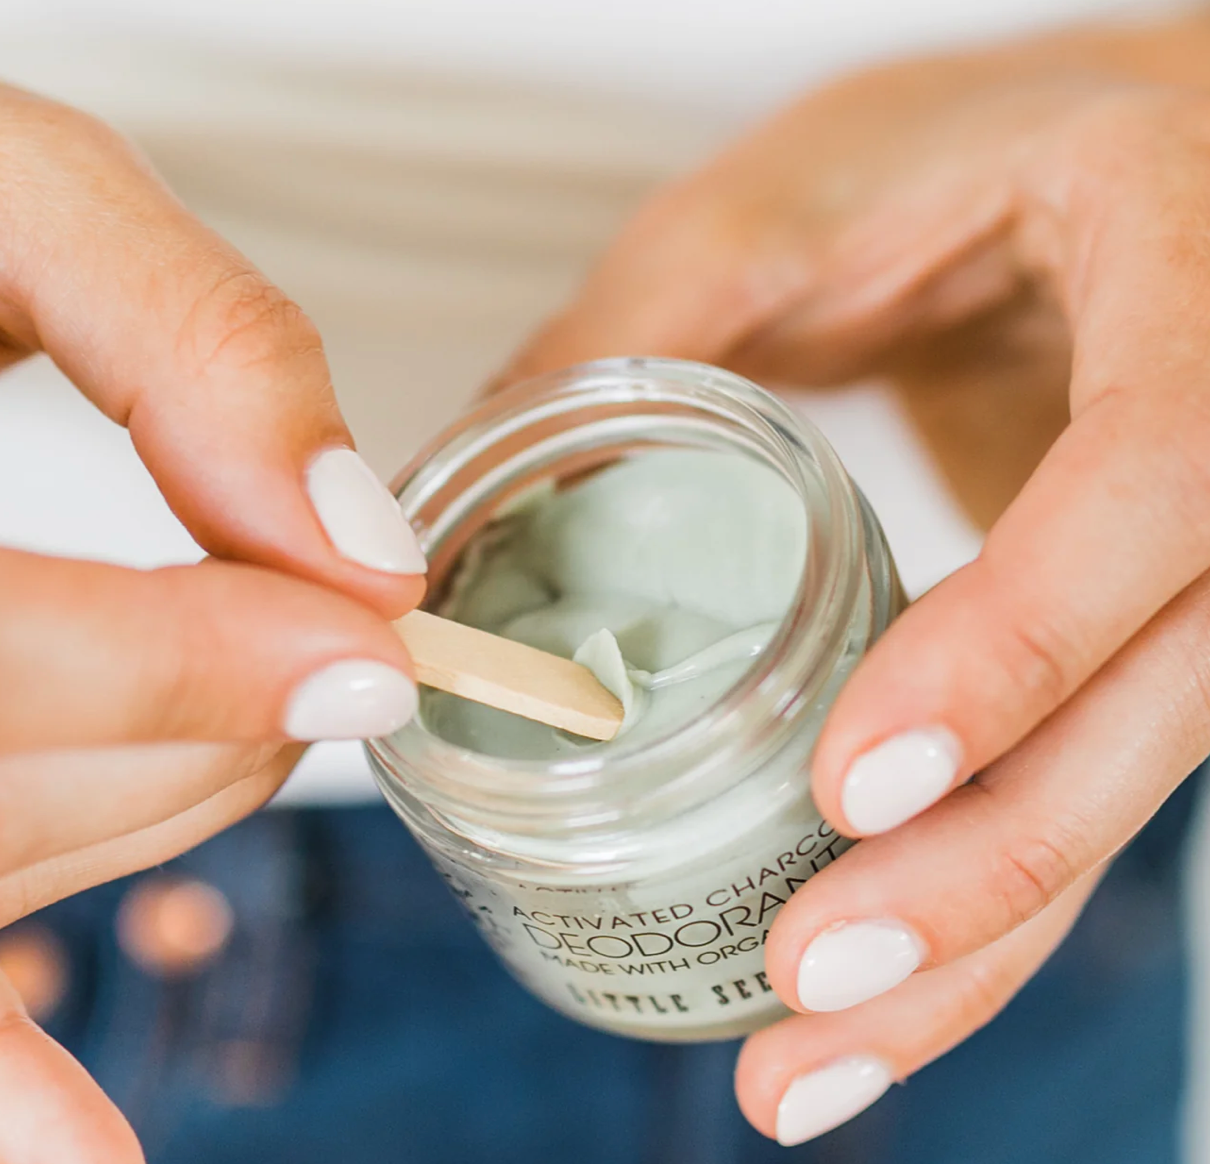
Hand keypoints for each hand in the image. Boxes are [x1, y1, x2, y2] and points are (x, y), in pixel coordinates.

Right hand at [0, 86, 425, 1160]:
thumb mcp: (15, 196)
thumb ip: (195, 337)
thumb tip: (361, 541)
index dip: (201, 670)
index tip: (377, 652)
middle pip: (17, 787)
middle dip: (217, 729)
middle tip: (334, 643)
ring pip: (0, 868)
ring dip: (174, 797)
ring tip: (269, 701)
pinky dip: (8, 1073)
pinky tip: (91, 1152)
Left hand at [500, 17, 1209, 1143]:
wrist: (1116, 166)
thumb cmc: (972, 150)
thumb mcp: (798, 199)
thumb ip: (645, 328)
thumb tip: (463, 482)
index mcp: (1186, 296)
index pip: (1149, 490)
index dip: (1014, 645)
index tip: (852, 783)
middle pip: (1156, 706)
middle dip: (985, 869)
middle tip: (808, 988)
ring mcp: (1202, 562)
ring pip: (1128, 786)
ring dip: (978, 940)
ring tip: (809, 1056)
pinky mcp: (1136, 629)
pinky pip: (1075, 776)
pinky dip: (973, 895)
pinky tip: (869, 979)